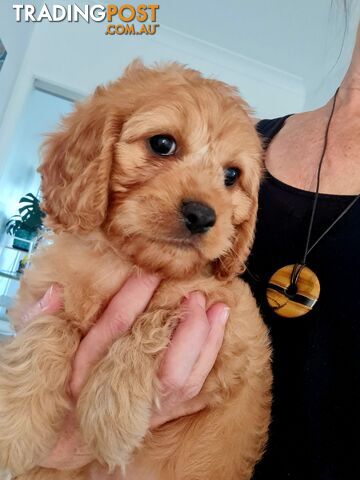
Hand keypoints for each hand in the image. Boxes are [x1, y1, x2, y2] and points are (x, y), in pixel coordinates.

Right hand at [21, 275, 228, 475]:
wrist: (72, 432)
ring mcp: (146, 406)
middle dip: (186, 326)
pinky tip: (221, 340)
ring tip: (220, 309)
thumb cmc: (62, 383)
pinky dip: (209, 367)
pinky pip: (193, 396)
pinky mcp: (163, 415)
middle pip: (163, 361)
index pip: (116, 328)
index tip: (152, 271)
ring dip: (207, 342)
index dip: (135, 297)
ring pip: (185, 378)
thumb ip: (43, 322)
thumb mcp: (46, 351)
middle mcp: (121, 389)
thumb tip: (55, 292)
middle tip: (196, 295)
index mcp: (89, 369)